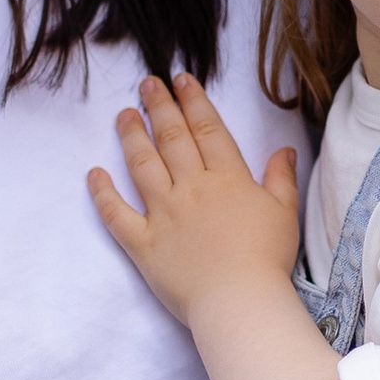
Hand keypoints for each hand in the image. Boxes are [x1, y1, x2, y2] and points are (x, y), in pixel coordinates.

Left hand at [88, 73, 301, 333]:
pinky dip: (103, 193)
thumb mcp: (285, 214)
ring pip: (143, 166)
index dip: (193, 101)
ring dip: (132, 136)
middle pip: (172, 139)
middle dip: (159, 107)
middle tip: (146, 83)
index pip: (207, 129)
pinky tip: (94, 174)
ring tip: (124, 114)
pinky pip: (116, 215)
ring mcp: (164, 214)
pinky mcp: (143, 244)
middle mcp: (191, 188)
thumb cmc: (267, 260)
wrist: (239, 301)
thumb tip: (284, 150)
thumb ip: (281, 179)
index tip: (181, 79)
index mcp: (227, 179)